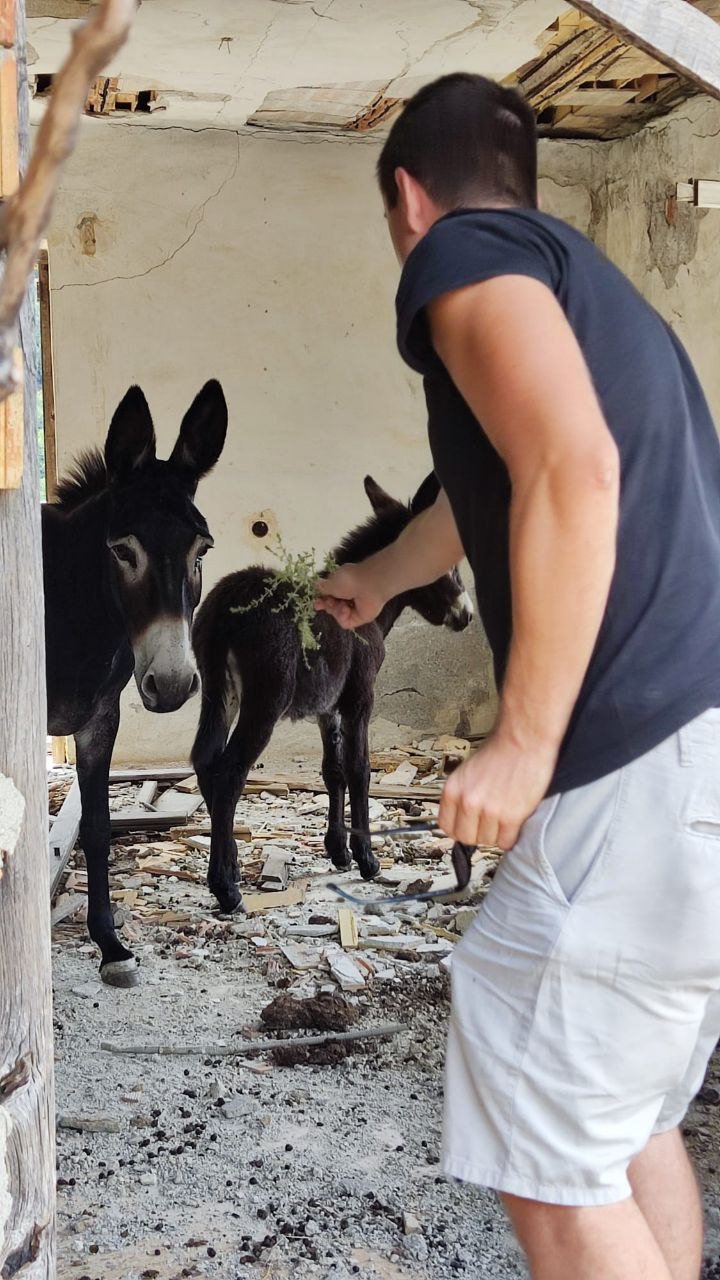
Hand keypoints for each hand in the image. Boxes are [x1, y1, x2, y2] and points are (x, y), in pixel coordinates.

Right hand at [314, 563, 386, 629]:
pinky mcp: (359, 618)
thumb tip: (316, 585)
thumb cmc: (349, 579)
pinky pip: (345, 622)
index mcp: (341, 585)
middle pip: (331, 607)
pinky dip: (343, 617)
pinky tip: (346, 610)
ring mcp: (354, 608)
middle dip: (328, 605)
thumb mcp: (330, 582)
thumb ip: (322, 587)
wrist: (368, 585)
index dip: (322, 600)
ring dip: (336, 610)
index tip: (317, 604)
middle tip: (330, 601)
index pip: (328, 596)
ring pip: (337, 615)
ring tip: (341, 604)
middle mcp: (347, 596)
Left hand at [437, 732, 556, 849]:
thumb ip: (463, 793)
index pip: (447, 826)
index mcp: (453, 789)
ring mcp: (488, 811)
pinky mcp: (511, 816)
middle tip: (489, 826)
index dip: (460, 829)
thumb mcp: (468, 771)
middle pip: (466, 838)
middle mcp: (467, 802)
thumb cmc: (501, 749)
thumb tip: (463, 815)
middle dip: (478, 834)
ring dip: (496, 835)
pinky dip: (510, 837)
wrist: (524, 739)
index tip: (469, 828)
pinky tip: (514, 824)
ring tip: (504, 821)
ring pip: (487, 842)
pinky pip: (506, 842)